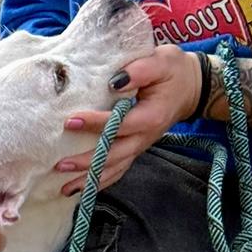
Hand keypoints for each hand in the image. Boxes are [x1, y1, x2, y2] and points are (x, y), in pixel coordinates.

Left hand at [56, 45, 202, 195]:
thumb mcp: (161, 61)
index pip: (120, 124)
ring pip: (114, 169)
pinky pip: (117, 170)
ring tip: (64, 188)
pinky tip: (80, 189)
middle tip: (60, 164)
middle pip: (114, 156)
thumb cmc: (172, 72)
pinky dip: (99, 181)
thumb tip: (114, 82)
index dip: (95, 124)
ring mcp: (140, 146)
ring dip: (90, 180)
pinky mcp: (135, 149)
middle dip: (87, 162)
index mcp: (151, 116)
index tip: (70, 121)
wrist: (191, 87)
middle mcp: (145, 137)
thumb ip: (140, 70)